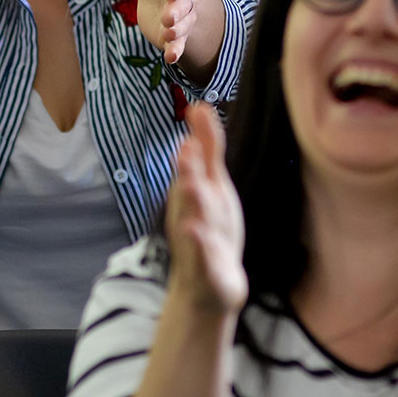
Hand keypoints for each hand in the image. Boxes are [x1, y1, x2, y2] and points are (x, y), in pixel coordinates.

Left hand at [134, 0, 195, 64]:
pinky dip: (176, 50)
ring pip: (183, 25)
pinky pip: (178, 43)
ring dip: (177, 31)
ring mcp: (179, 18)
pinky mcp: (173, 35)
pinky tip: (170, 58)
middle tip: (168, 17)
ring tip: (169, 34)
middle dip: (177, 11)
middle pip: (184, 5)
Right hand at [165, 103, 246, 314]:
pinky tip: (194, 232)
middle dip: (188, 168)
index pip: (198, 162)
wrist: (205, 289)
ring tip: (190, 184)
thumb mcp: (210, 185)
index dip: (200, 137)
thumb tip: (200, 108)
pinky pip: (201, 257)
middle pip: (191, 188)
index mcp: (197, 192)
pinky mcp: (204, 269)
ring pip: (194, 219)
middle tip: (186, 146)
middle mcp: (192, 212)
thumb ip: (207, 149)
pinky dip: (198, 245)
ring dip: (191, 202)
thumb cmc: (207, 230)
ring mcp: (196, 241)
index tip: (198, 110)